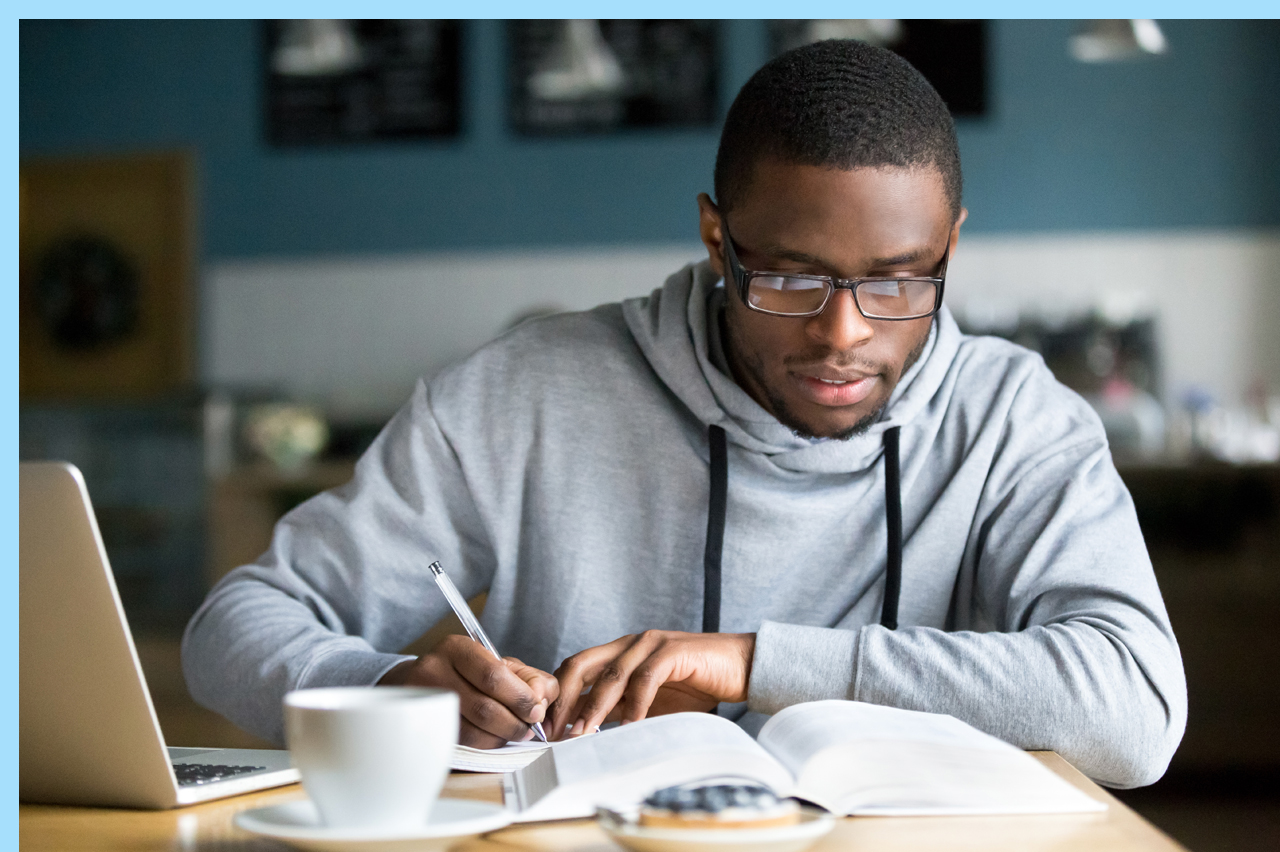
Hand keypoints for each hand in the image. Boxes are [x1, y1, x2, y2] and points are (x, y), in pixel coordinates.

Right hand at [378, 634, 558, 748]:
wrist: (421, 683)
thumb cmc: (470, 673)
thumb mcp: (500, 664)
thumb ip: (529, 678)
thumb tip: (543, 700)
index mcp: (457, 648)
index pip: (493, 676)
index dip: (520, 698)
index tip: (537, 710)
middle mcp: (434, 671)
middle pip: (483, 707)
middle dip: (514, 722)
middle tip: (529, 728)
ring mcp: (426, 702)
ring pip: (472, 732)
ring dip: (501, 737)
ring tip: (514, 733)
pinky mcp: (424, 727)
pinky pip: (461, 744)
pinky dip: (485, 745)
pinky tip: (494, 738)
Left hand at [548, 631, 755, 739]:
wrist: (741, 668)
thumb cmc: (696, 685)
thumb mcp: (649, 701)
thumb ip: (619, 708)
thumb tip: (583, 728)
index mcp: (620, 652)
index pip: (576, 668)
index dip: (558, 696)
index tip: (546, 728)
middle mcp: (631, 643)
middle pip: (582, 664)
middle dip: (564, 699)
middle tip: (555, 731)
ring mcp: (651, 644)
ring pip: (611, 674)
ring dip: (594, 706)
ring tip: (583, 733)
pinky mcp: (674, 651)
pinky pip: (646, 679)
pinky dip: (634, 704)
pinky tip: (629, 726)